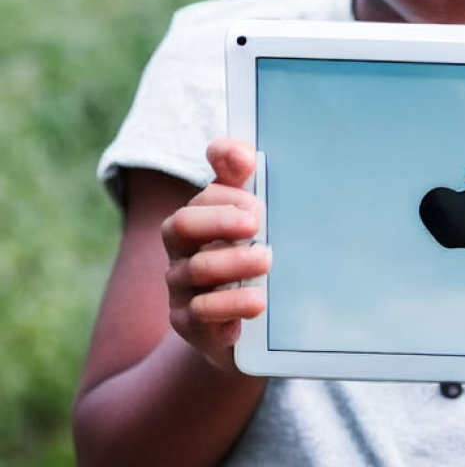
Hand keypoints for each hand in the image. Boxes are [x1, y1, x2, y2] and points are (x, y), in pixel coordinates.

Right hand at [161, 138, 270, 370]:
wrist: (245, 330)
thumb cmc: (247, 262)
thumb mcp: (248, 219)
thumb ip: (241, 180)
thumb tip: (240, 151)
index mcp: (197, 221)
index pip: (201, 198)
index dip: (226, 197)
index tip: (258, 204)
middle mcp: (181, 252)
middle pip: (182, 225)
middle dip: (219, 220)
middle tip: (257, 224)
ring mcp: (181, 289)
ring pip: (197, 269)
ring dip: (235, 263)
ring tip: (267, 261)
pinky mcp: (189, 325)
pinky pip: (202, 313)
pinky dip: (231, 306)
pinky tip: (256, 303)